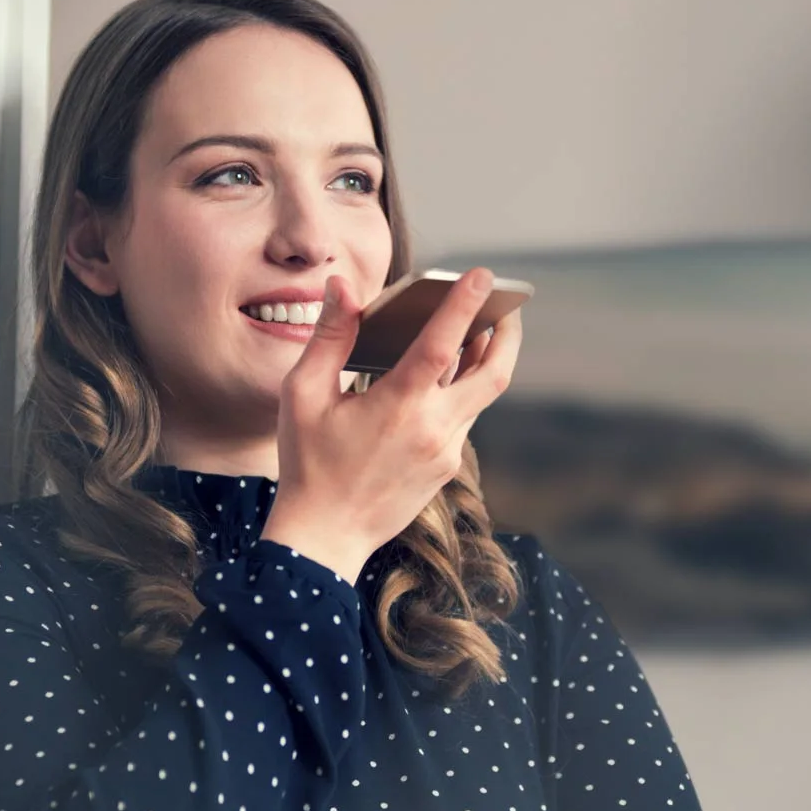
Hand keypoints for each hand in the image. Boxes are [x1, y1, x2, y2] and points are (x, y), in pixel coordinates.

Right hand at [259, 267, 522, 581]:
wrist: (325, 536)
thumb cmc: (308, 464)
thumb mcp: (303, 395)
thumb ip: (329, 337)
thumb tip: (341, 287)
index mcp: (399, 406)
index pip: (443, 344)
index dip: (463, 305)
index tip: (482, 274)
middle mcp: (434, 429)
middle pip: (493, 373)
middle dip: (507, 333)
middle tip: (507, 304)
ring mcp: (445, 451)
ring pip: (481, 395)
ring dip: (485, 360)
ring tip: (482, 329)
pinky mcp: (446, 467)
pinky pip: (464, 418)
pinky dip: (461, 389)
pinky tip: (447, 375)